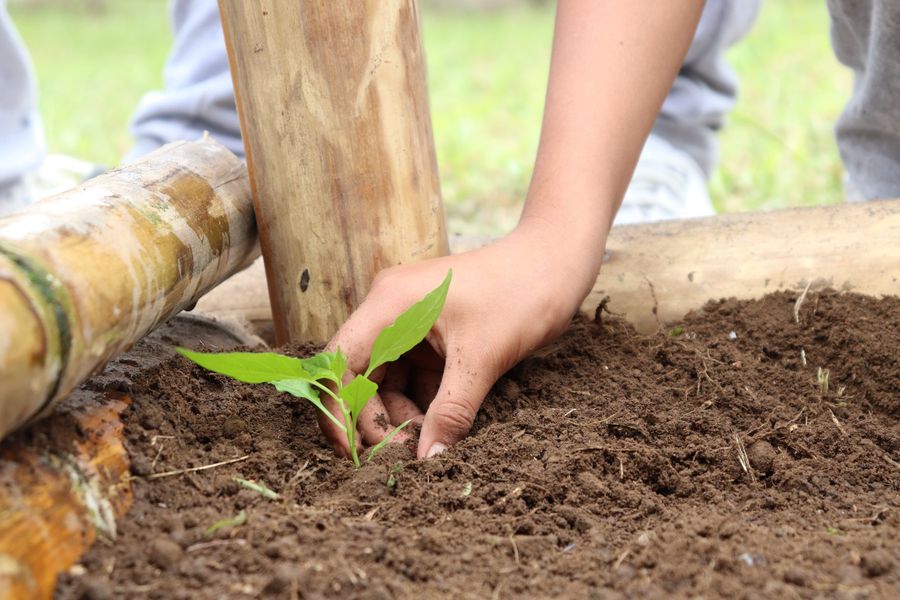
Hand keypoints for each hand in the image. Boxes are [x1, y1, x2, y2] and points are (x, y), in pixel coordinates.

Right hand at [317, 221, 600, 458]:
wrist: (556, 262)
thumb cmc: (520, 293)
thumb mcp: (483, 359)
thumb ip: (451, 413)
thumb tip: (428, 461)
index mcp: (388, 304)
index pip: (338, 362)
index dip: (335, 409)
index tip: (349, 451)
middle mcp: (389, 310)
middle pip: (360, 376)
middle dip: (376, 419)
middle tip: (404, 455)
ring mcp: (410, 321)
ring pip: (387, 381)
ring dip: (401, 414)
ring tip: (428, 442)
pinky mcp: (431, 333)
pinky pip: (413, 376)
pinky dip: (423, 402)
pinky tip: (441, 425)